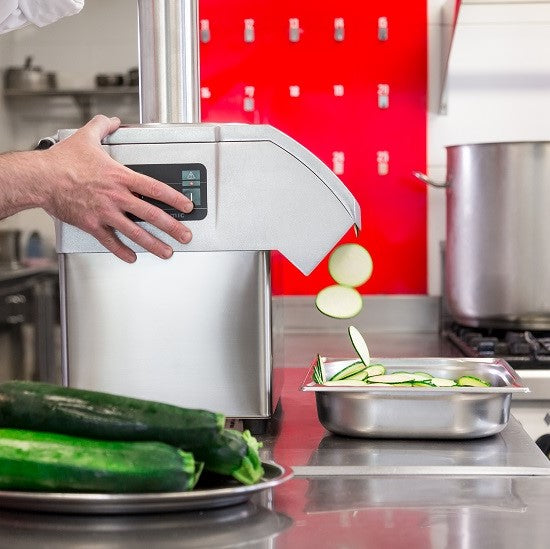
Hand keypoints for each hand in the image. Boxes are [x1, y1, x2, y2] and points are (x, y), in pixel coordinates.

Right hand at [41, 115, 193, 262]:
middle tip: (185, 235)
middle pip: (151, 215)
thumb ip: (103, 126)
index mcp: (120, 177)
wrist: (40, 178)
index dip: (174, 198)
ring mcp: (105, 212)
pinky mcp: (92, 224)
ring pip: (135, 232)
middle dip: (172, 227)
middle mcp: (116, 196)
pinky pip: (110, 241)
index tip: (187, 206)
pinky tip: (131, 257)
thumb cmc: (62, 161)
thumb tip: (113, 120)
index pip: (155, 188)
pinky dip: (121, 251)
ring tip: (166, 252)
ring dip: (153, 244)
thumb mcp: (86, 136)